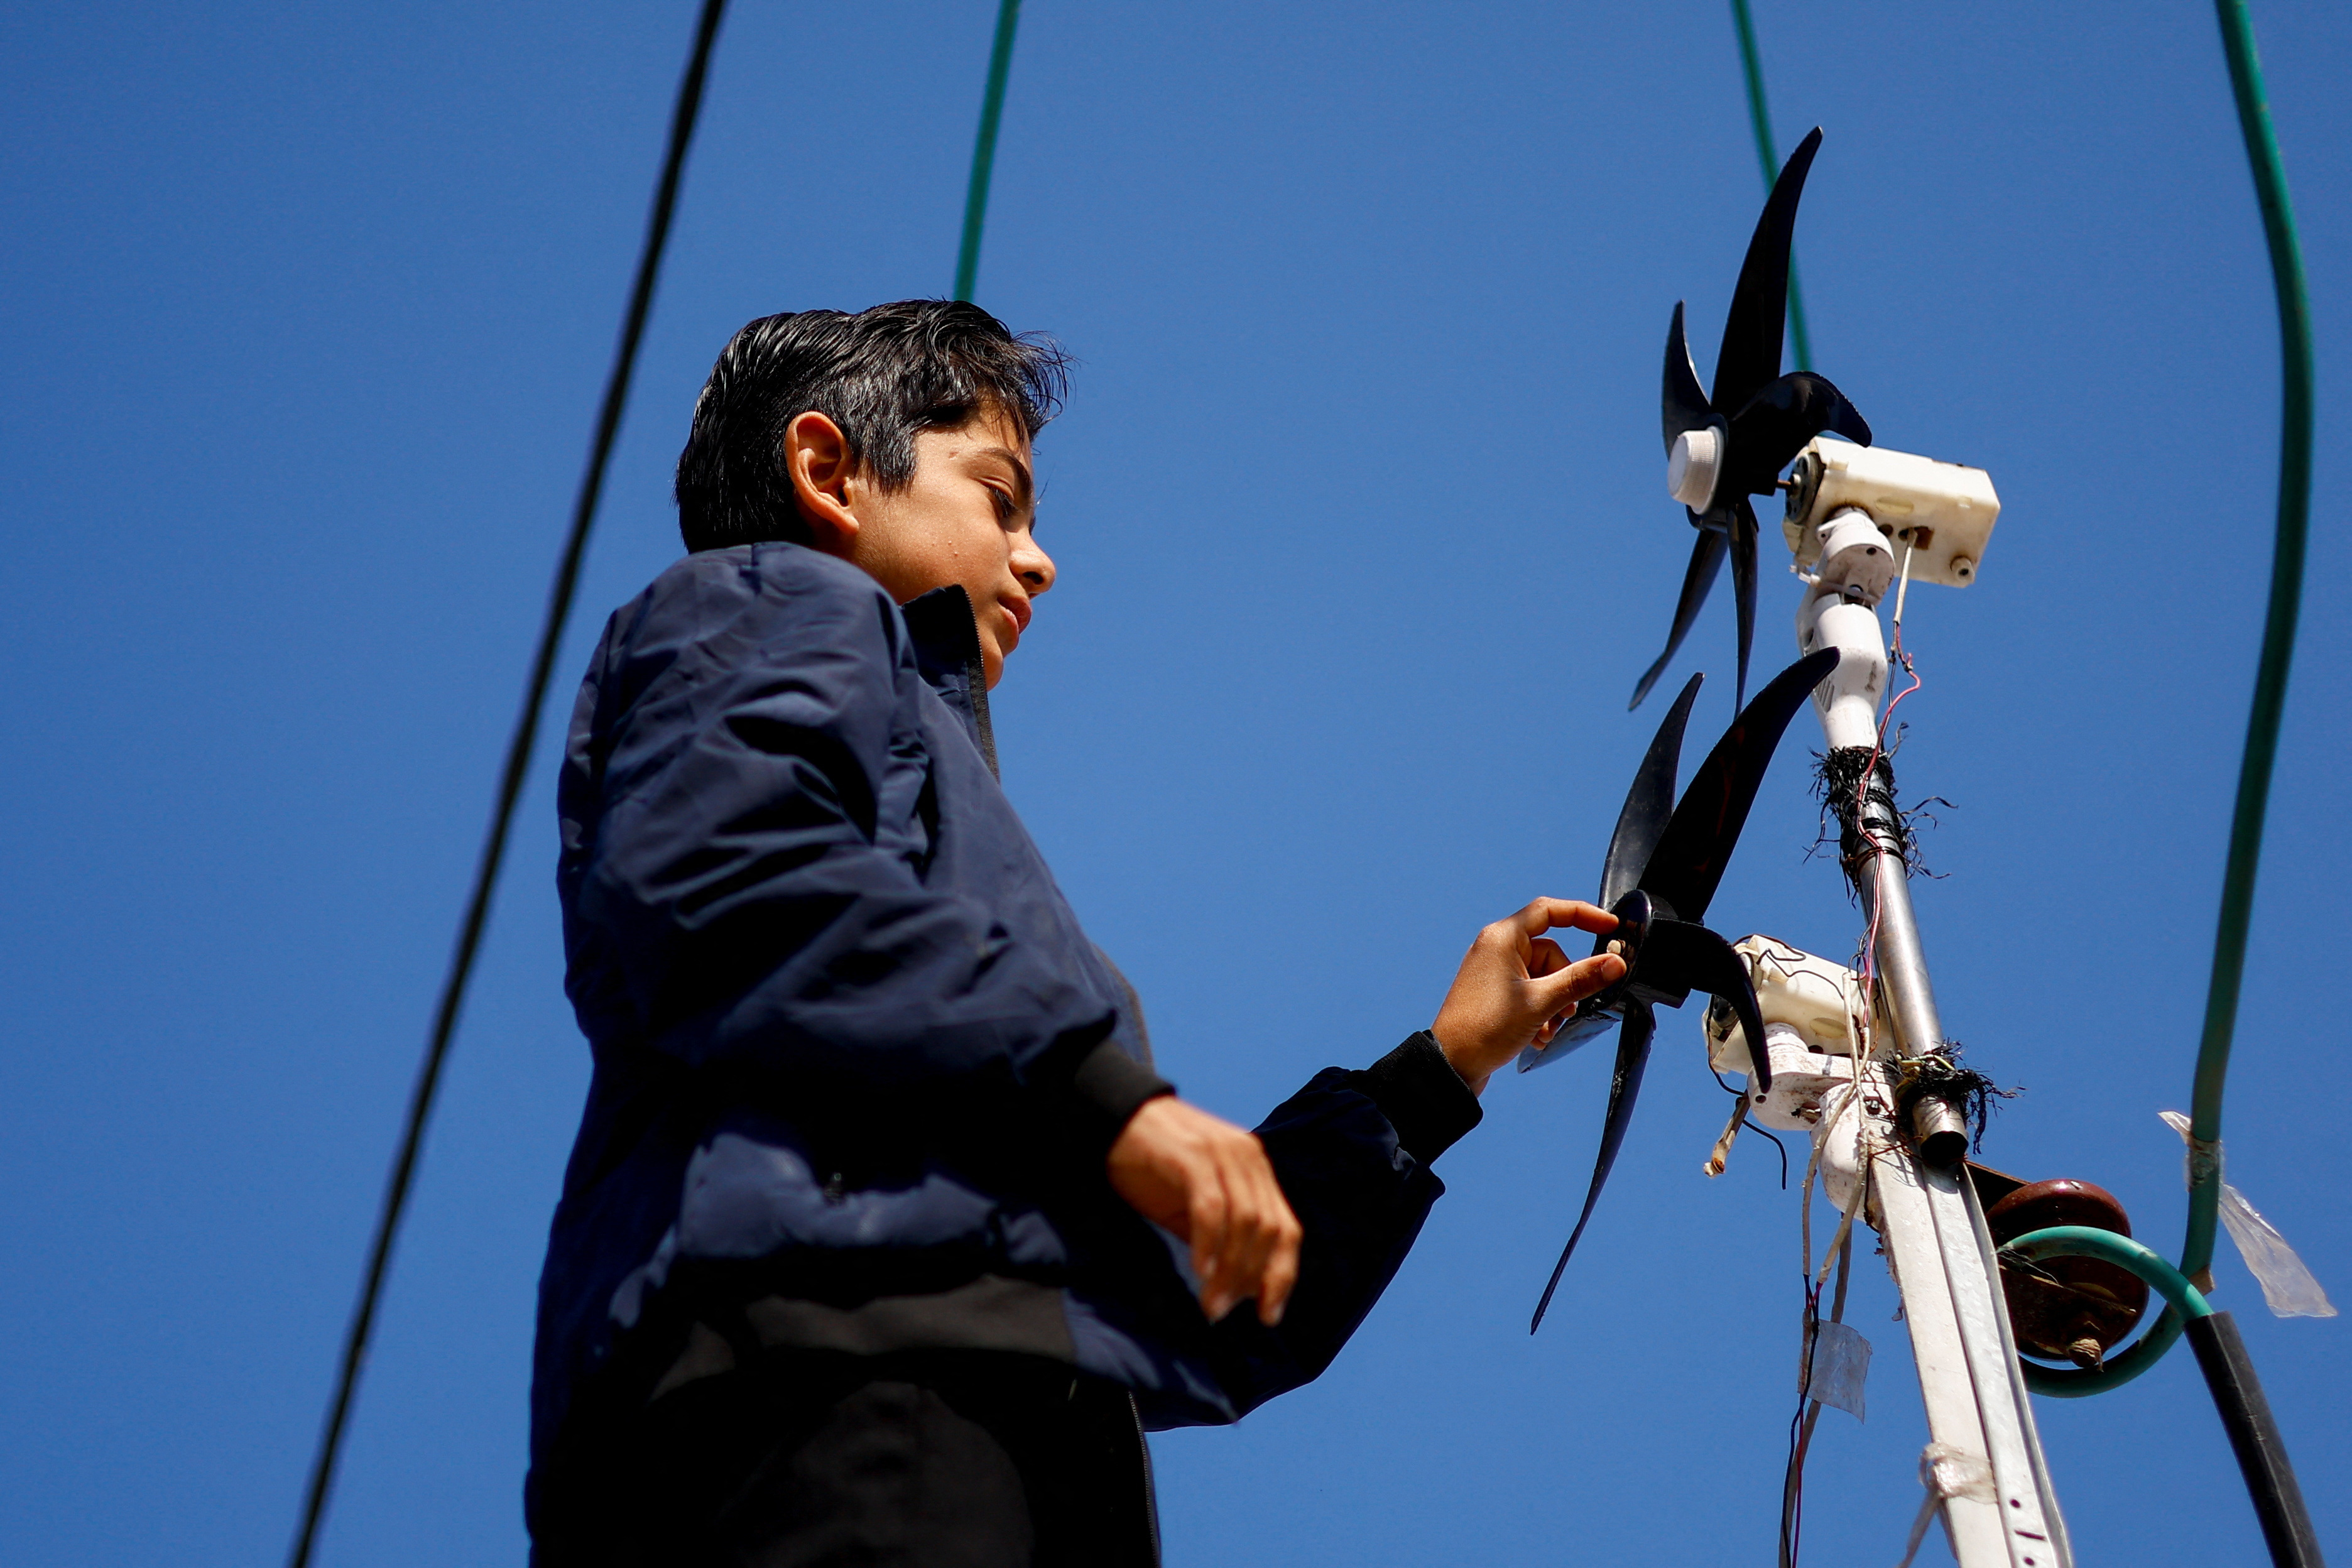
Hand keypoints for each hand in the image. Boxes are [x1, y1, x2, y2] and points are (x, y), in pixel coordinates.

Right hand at [1107, 1096, 1302, 1325]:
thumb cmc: (1154, 1167)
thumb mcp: (1194, 1205)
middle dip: (1250, 1278)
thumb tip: (1245, 1289)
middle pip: (1269, 1230)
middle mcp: (1249, 1158)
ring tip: (1211, 1302)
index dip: (1282, 1275)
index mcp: (1257, 1170)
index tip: (1268, 1316)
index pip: (1287, 1229)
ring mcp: (1223, 1153)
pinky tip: (1198, 1270)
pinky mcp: (1192, 1155)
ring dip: (1230, 1269)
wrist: (1114, 1118)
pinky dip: (1208, 1244)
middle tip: (1223, 1311)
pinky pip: (1210, 1208)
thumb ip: (1222, 1237)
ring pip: (1244, 1222)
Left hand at [1431, 898, 1625, 1094]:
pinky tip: (1535, 1036)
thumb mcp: (1541, 1002)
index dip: (1583, 915)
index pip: (1550, 911)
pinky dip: (1539, 1013)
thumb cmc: (1485, 1028)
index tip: (1610, 926)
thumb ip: (1580, 980)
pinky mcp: (1495, 993)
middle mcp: (1496, 949)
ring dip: (1552, 1006)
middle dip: (1564, 985)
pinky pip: (1530, 993)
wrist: (1452, 1065)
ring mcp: (1494, 971)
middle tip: (1564, 1012)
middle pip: (1551, 953)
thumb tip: (1615, 962)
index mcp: (1502, 938)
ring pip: (1543, 977)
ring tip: (1544, 1030)